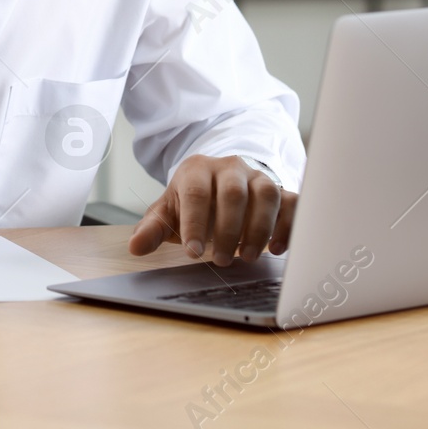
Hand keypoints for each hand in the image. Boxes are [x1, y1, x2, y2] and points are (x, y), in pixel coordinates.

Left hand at [127, 154, 296, 264]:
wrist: (218, 184)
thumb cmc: (191, 202)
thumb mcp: (167, 212)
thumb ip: (152, 229)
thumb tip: (136, 248)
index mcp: (197, 170)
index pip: (197, 193)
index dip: (194, 223)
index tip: (192, 253)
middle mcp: (229, 168)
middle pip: (233, 192)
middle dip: (228, 229)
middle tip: (220, 260)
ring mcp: (257, 176)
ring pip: (266, 193)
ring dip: (259, 228)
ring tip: (247, 256)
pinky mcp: (281, 189)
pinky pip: (292, 201)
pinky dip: (288, 225)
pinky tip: (276, 248)